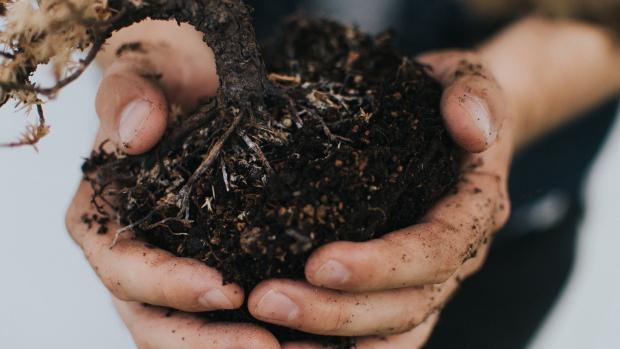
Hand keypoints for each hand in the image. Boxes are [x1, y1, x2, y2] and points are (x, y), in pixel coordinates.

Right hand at [66, 21, 278, 348]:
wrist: (191, 85)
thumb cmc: (162, 83)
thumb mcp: (142, 76)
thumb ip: (129, 98)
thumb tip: (140, 132)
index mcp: (104, 220)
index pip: (125, 270)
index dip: (167, 286)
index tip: (223, 290)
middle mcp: (132, 255)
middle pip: (155, 319)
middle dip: (206, 341)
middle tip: (265, 348)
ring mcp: (169, 269)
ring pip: (188, 329)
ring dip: (232, 346)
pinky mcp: (207, 267)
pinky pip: (221, 315)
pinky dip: (252, 329)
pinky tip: (296, 334)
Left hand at [246, 50, 513, 347]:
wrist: (450, 120)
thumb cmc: (446, 97)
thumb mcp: (466, 77)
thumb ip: (472, 94)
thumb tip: (471, 129)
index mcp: (474, 211)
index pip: (435, 252)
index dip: (382, 265)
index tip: (320, 262)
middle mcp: (454, 256)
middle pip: (405, 305)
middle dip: (336, 311)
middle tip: (267, 300)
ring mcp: (426, 276)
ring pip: (388, 328)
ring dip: (327, 335)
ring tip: (265, 325)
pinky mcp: (396, 281)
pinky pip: (373, 328)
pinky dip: (333, 342)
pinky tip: (284, 340)